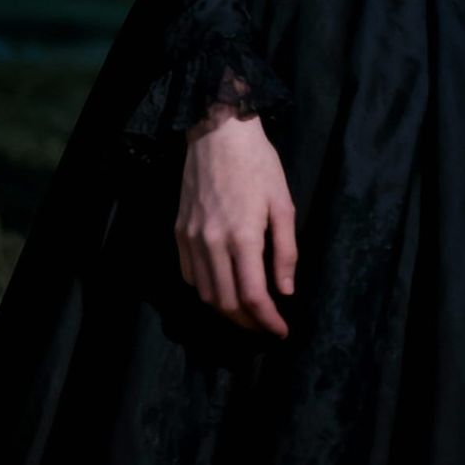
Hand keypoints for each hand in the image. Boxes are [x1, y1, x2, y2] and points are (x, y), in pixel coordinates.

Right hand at [177, 105, 297, 335]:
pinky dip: (206, 291)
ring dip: (226, 311)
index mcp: (242, 237)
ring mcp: (191, 239)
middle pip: (225, 304)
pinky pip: (190, 276)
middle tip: (266, 325)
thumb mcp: (282, 202)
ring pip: (205, 294)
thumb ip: (285, 250)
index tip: (280, 331)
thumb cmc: (257, 163)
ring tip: (246, 312)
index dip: (267, 321)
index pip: (252, 297)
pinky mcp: (179, 232)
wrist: (217, 132)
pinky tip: (222, 287)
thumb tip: (285, 290)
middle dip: (247, 323)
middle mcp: (212, 244)